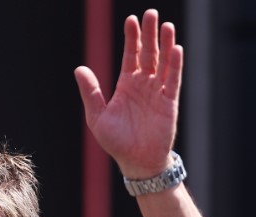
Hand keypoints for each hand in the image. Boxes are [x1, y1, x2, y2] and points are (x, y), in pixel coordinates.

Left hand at [74, 9, 182, 179]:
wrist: (136, 163)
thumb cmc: (117, 142)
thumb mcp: (97, 117)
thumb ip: (91, 93)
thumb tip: (79, 69)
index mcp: (126, 85)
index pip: (130, 55)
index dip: (131, 38)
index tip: (131, 20)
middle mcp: (143, 85)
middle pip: (148, 53)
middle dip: (148, 34)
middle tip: (150, 14)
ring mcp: (157, 92)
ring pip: (162, 63)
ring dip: (165, 44)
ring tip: (166, 25)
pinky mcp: (169, 103)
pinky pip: (172, 80)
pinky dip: (174, 65)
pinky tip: (175, 49)